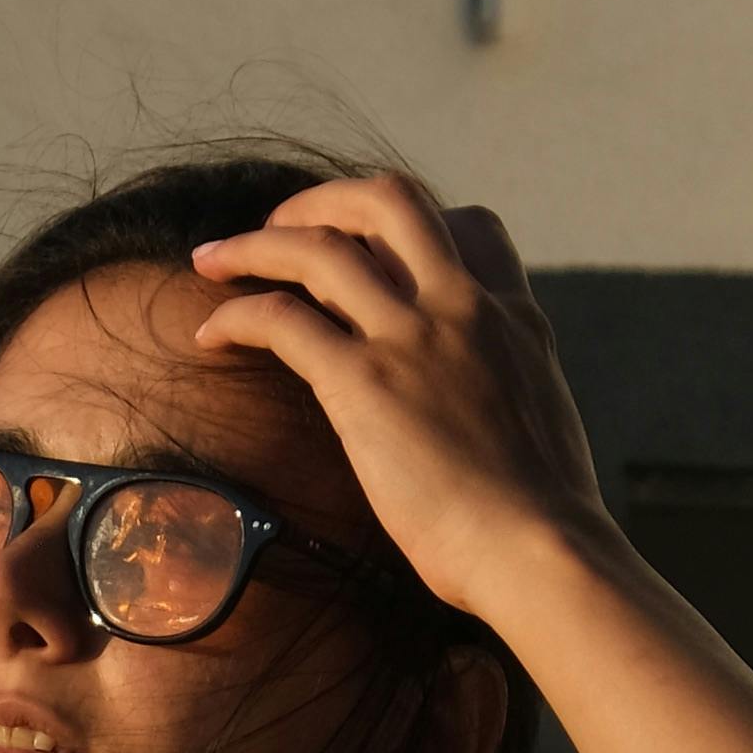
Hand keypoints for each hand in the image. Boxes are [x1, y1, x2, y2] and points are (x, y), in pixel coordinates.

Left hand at [183, 170, 609, 627]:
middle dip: (322, 201)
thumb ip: (505, 390)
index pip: (468, 225)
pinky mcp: (365, 383)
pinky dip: (237, 315)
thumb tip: (481, 413)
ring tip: (214, 261)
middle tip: (280, 227)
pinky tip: (211, 334)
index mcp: (512, 316)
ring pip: (321, 248)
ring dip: (256, 244)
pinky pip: (282, 320)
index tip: (372, 249)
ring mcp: (413, 337)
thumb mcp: (540, 424)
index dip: (411, 225)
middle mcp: (463, 306)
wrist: (540, 551)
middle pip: (388, 201)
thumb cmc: (541, 523)